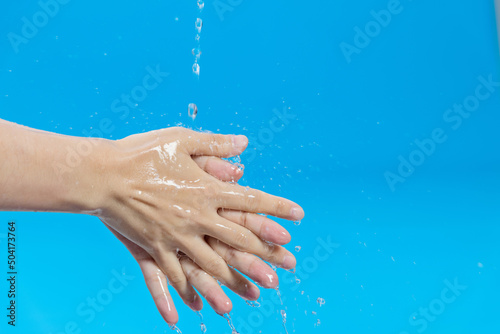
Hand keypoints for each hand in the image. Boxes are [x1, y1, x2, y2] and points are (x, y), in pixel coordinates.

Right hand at [97, 127, 303, 323]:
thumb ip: (214, 144)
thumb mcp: (180, 140)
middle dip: (265, 254)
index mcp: (206, 189)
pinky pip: (170, 277)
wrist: (100, 174)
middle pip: (237, 239)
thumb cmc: (141, 153)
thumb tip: (244, 144)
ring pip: (210, 265)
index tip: (299, 215)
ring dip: (233, 282)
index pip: (251, 200)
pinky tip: (191, 311)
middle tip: (287, 268)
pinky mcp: (153, 248)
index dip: (277, 208)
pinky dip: (182, 294)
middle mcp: (196, 217)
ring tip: (253, 296)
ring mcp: (175, 236)